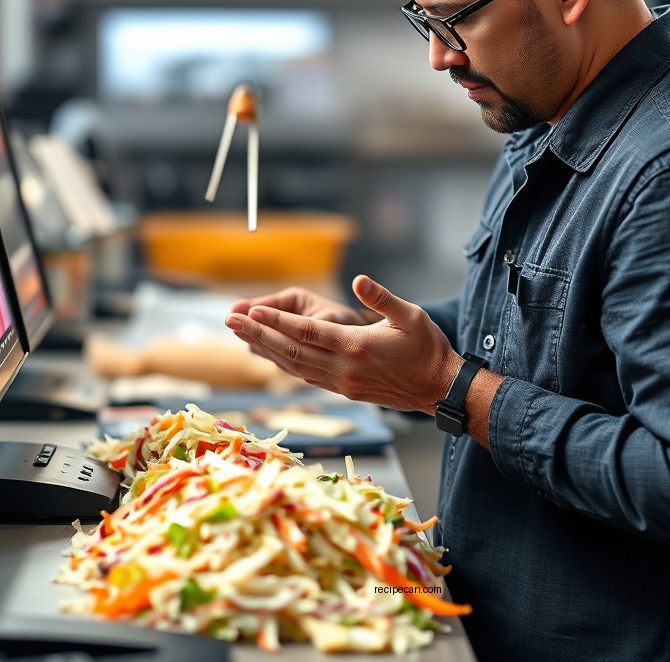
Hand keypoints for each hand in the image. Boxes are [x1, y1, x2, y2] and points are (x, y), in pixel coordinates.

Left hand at [226, 275, 462, 414]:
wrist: (439, 389)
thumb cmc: (428, 348)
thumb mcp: (411, 315)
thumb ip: (381, 298)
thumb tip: (359, 279)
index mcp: (356, 347)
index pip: (306, 332)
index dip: (276, 321)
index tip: (251, 310)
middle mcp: (343, 368)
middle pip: (290, 351)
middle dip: (257, 335)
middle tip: (230, 319)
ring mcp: (342, 383)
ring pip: (294, 367)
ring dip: (265, 350)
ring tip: (242, 335)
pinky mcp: (344, 391)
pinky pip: (306, 376)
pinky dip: (284, 364)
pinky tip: (271, 355)